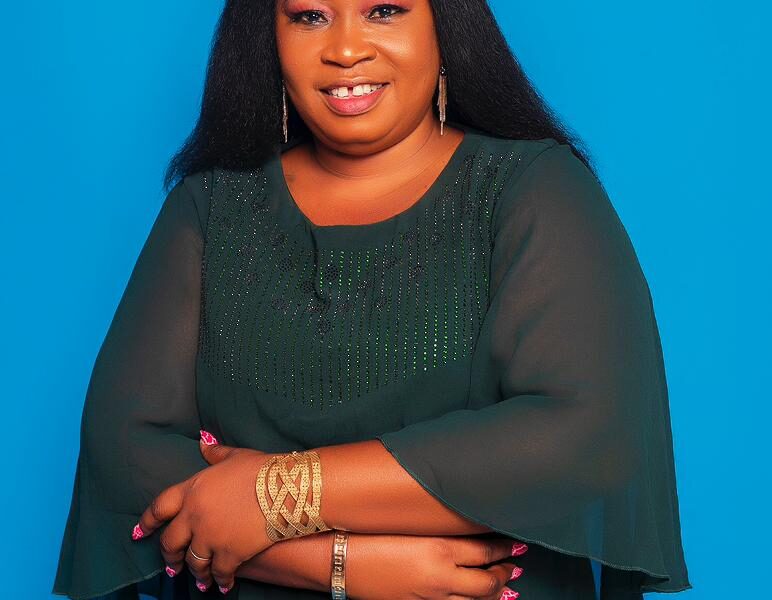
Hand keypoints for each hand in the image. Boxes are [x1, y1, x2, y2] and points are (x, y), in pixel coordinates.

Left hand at [130, 432, 277, 593]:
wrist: (284, 490)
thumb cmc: (261, 469)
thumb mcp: (235, 456)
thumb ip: (215, 453)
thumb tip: (203, 442)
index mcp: (192, 489)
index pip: (159, 507)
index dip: (147, 522)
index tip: (140, 533)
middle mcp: (194, 516)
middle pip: (171, 542)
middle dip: (170, 556)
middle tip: (172, 564)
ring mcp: (210, 537)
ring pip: (193, 562)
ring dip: (196, 573)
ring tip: (200, 580)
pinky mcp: (228, 554)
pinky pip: (218, 573)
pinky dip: (220, 581)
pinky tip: (223, 585)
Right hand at [345, 534, 526, 599]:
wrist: (339, 560)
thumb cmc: (368, 532)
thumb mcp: (408, 523)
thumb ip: (437, 525)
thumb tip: (460, 523)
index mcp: (439, 549)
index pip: (486, 551)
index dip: (505, 547)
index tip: (516, 540)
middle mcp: (441, 576)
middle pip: (488, 580)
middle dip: (507, 571)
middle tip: (518, 561)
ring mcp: (431, 596)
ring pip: (476, 599)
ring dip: (497, 590)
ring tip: (511, 582)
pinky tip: (479, 599)